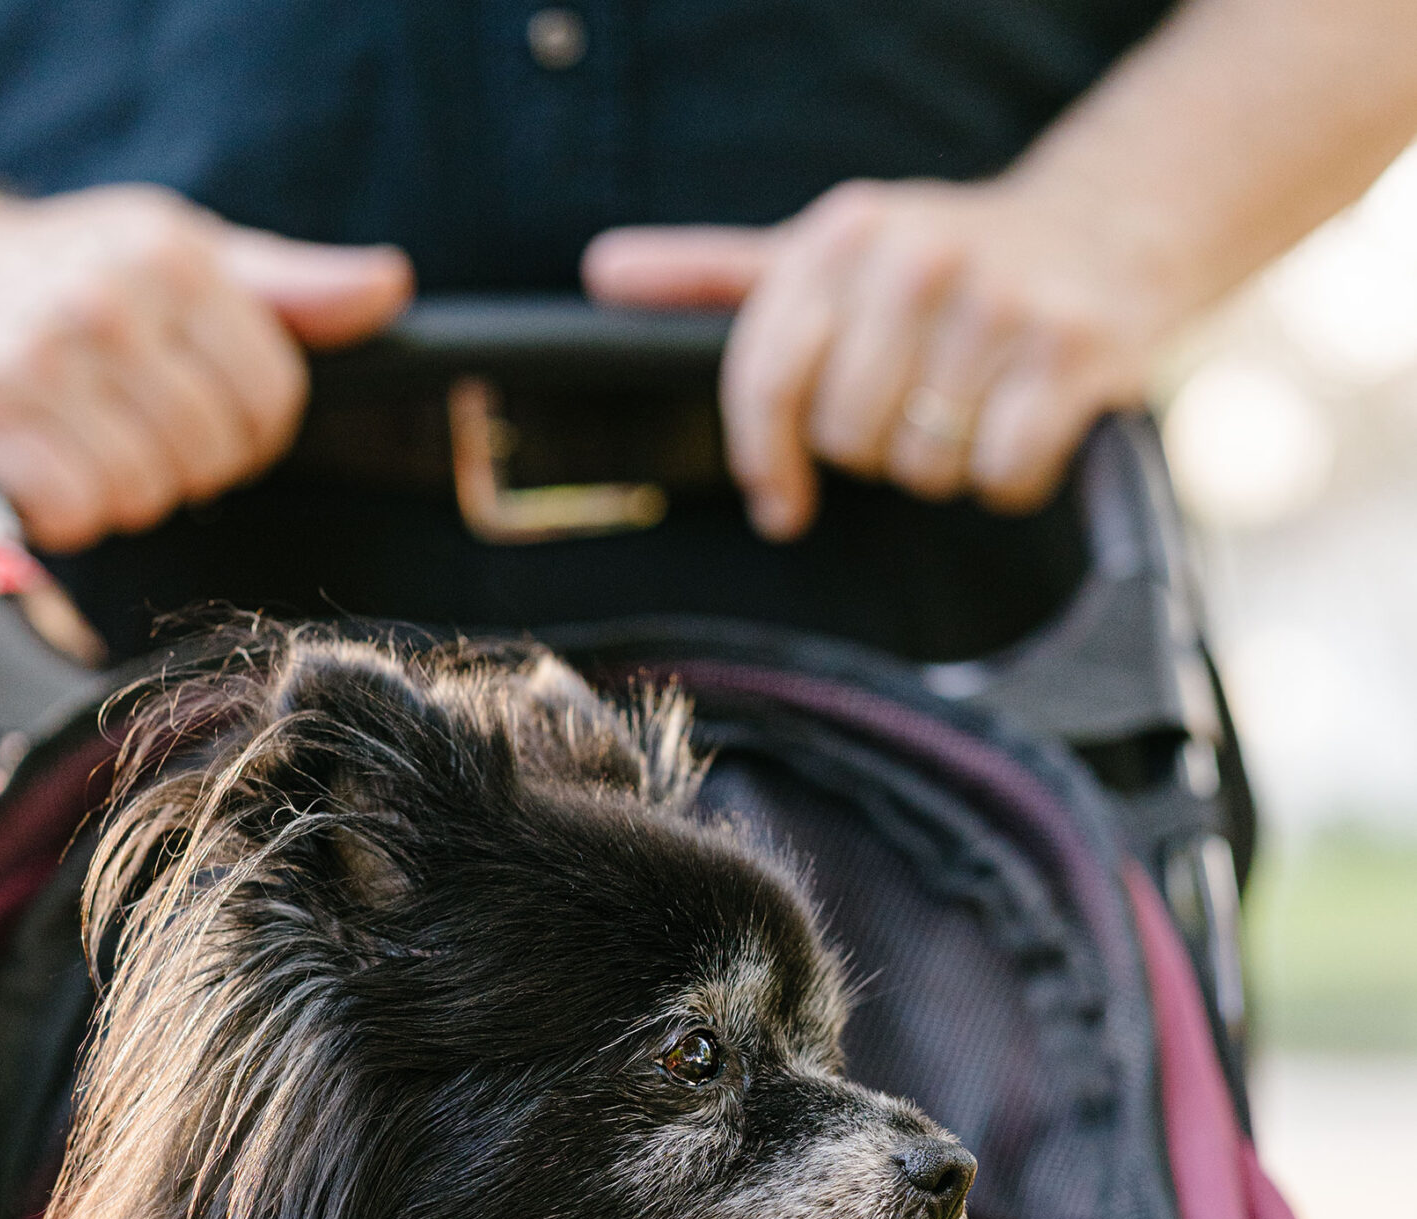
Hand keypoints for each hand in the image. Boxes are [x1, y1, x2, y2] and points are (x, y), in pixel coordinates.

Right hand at [0, 181, 413, 550]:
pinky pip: (74, 511)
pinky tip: (28, 469)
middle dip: (171, 463)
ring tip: (65, 438)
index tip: (186, 409)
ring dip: (110, 491)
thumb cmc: (57, 276)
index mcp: (173, 256)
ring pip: (143, 491)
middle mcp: (106, 299)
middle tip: (112, 423)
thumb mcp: (177, 257)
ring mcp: (36, 355)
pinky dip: (56, 513)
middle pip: (210, 456)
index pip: (273, 399)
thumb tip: (388, 289)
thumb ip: (289, 290)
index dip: (240, 430)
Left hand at [584, 176, 1173, 531]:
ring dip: (942, 465)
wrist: (1109, 227)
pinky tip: (1023, 423)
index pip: (766, 382)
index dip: (764, 460)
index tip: (778, 498)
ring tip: (970, 408)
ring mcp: (1000, 303)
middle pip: (846, 439)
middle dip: (873, 448)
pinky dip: (1010, 476)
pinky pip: (998, 476)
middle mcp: (918, 257)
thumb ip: (714, 275)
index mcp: (844, 234)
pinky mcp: (1071, 354)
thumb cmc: (945, 262)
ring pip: (921, 466)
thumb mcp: (827, 253)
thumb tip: (601, 272)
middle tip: (911, 410)